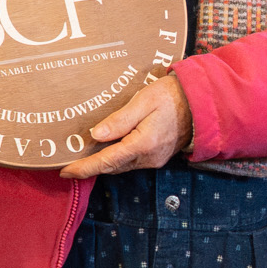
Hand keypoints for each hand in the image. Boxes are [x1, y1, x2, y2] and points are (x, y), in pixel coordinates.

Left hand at [64, 75, 187, 179]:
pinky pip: (131, 162)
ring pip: (121, 166)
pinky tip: (106, 150)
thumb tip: (96, 134)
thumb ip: (120, 119)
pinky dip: (115, 159)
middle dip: (90, 167)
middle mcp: (148, 157)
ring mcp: (154, 159)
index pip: (107, 161)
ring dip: (103, 163)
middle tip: (68, 164)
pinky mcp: (157, 157)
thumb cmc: (172, 96)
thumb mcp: (143, 101)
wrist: (201, 102)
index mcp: (143, 144)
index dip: (85, 168)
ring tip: (83, 157)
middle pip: (112, 167)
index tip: (65, 171)